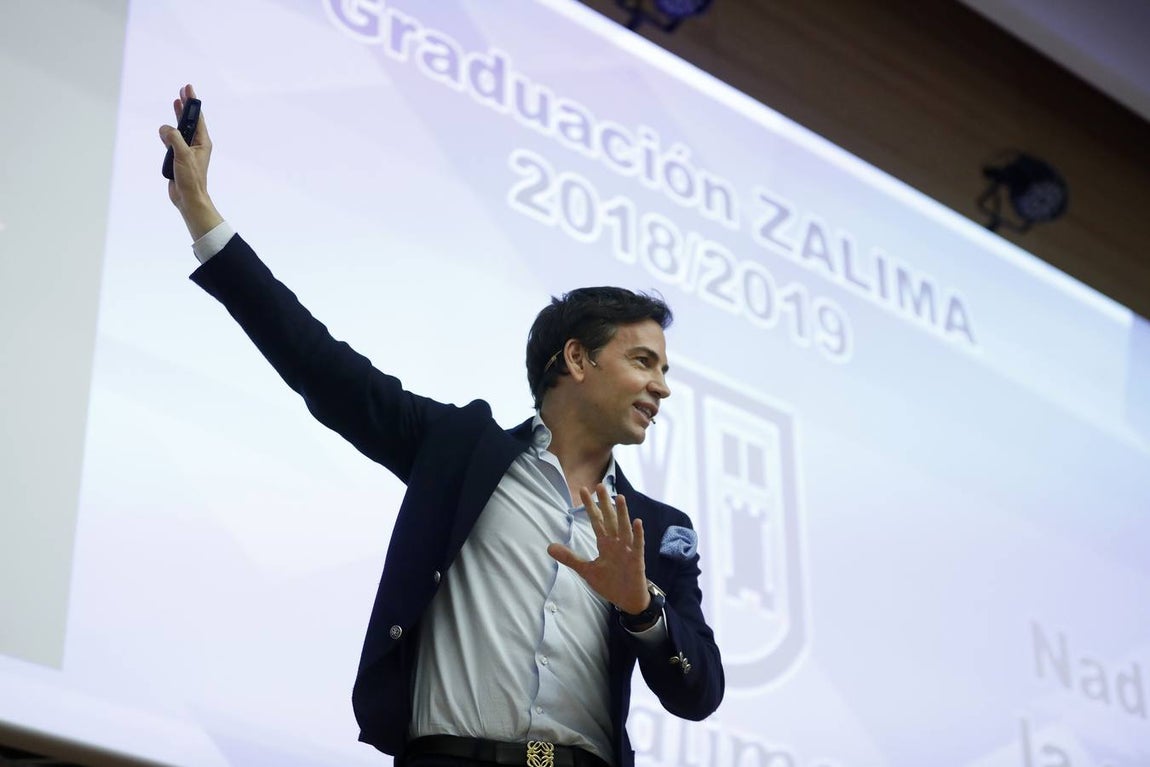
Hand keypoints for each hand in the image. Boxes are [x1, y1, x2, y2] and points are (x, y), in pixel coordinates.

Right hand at [159, 83, 222, 239]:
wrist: (188, 198)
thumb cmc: (191, 178)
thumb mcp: (183, 155)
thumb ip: (174, 138)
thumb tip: (164, 128)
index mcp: (203, 142)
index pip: (197, 117)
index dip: (193, 102)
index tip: (188, 89)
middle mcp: (196, 145)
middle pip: (190, 121)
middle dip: (185, 106)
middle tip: (182, 92)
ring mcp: (188, 151)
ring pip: (180, 130)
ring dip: (177, 118)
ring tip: (176, 104)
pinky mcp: (179, 158)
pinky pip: (172, 142)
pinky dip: (168, 135)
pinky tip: (164, 131)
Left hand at [548, 484, 650, 614]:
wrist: (627, 600)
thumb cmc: (610, 583)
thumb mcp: (586, 570)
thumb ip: (570, 558)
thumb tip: (549, 547)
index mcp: (605, 544)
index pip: (596, 521)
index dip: (590, 506)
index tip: (583, 491)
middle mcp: (616, 543)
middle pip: (609, 519)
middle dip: (605, 503)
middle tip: (600, 485)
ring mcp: (627, 550)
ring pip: (624, 528)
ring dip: (622, 513)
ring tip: (619, 497)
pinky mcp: (637, 559)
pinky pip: (637, 544)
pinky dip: (638, 534)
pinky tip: (637, 522)